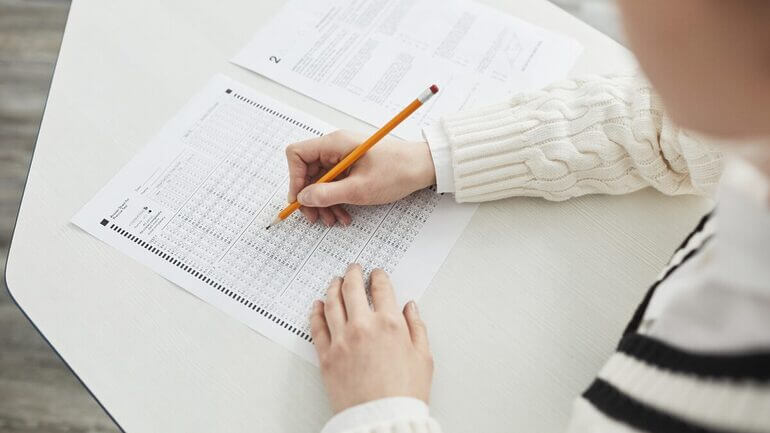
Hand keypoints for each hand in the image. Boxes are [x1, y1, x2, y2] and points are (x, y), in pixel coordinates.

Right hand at [286, 130, 435, 225]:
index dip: (294, 178)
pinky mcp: (352, 167)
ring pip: (320, 181)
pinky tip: (344, 215)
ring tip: (333, 221)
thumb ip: (328, 194)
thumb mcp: (360, 189)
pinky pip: (335, 184)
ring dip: (323, 203)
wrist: (423, 167)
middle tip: (315, 218)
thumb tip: (303, 198)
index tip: (300, 200)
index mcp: (335, 144)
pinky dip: (336, 200)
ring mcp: (343, 157)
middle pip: (307, 171)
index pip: (297, 154)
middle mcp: (336, 147)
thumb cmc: (397, 171)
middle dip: (310, 197)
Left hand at [310, 264, 432, 412]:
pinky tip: (317, 305)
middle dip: (353, 273)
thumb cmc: (404, 394)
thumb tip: (411, 308)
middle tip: (354, 268)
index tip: (377, 274)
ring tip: (335, 281)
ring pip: (331, 303)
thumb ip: (417, 328)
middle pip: (352, 288)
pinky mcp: (326, 356)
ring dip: (332, 287)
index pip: (381, 288)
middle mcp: (363, 327)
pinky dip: (316, 312)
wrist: (382, 420)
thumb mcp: (424, 358)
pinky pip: (317, 327)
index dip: (379, 277)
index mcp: (390, 324)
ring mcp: (342, 340)